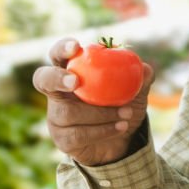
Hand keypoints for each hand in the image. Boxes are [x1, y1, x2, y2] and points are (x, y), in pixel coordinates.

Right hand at [33, 38, 154, 166]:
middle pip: (43, 79)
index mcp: (73, 72)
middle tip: (75, 81)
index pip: (58, 55)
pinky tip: (120, 127)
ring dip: (100, 113)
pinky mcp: (62, 138)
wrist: (123, 141)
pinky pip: (78, 134)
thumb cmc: (123, 108)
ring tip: (127, 114)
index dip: (62, 49)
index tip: (76, 47)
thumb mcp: (135, 93)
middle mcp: (58, 92)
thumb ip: (140, 79)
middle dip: (57, 78)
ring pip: (69, 112)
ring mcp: (56, 116)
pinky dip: (103, 130)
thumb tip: (145, 69)